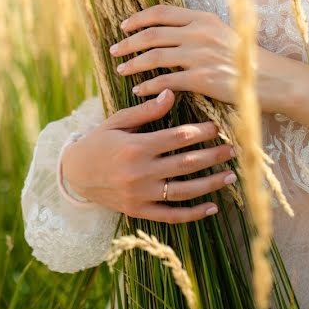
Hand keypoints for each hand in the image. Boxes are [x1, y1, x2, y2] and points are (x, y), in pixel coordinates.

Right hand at [61, 88, 238, 222]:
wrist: (74, 175)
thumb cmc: (98, 142)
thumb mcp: (118, 121)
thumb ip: (146, 111)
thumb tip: (171, 93)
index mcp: (135, 147)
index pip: (177, 138)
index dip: (201, 132)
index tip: (217, 128)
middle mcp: (139, 172)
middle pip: (186, 163)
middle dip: (213, 156)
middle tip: (234, 149)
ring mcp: (140, 195)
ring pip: (183, 191)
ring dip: (211, 183)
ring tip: (230, 175)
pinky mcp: (139, 211)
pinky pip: (171, 215)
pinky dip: (193, 213)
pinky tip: (212, 207)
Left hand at [109, 4, 244, 103]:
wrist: (270, 78)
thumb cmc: (246, 58)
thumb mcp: (222, 33)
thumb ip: (197, 29)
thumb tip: (171, 30)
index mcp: (202, 18)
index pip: (161, 13)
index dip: (138, 18)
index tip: (124, 26)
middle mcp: (198, 33)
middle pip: (152, 34)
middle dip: (128, 42)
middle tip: (114, 50)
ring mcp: (199, 55)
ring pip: (154, 57)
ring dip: (133, 64)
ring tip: (121, 70)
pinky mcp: (202, 78)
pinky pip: (166, 81)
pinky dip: (148, 86)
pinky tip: (138, 90)